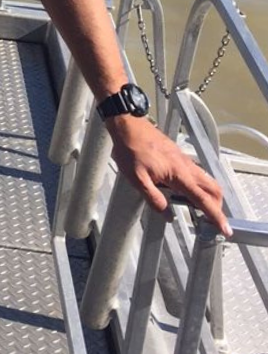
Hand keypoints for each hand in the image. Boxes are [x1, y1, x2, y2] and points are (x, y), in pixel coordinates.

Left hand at [105, 115, 230, 236]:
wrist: (128, 125)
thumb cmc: (130, 148)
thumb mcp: (137, 178)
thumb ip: (153, 198)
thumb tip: (167, 214)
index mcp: (179, 174)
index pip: (203, 199)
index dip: (216, 215)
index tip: (225, 228)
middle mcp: (186, 166)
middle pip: (213, 188)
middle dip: (217, 206)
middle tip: (210, 220)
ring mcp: (183, 159)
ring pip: (206, 179)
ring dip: (208, 195)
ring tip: (196, 209)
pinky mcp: (178, 155)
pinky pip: (196, 172)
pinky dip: (198, 185)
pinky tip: (182, 191)